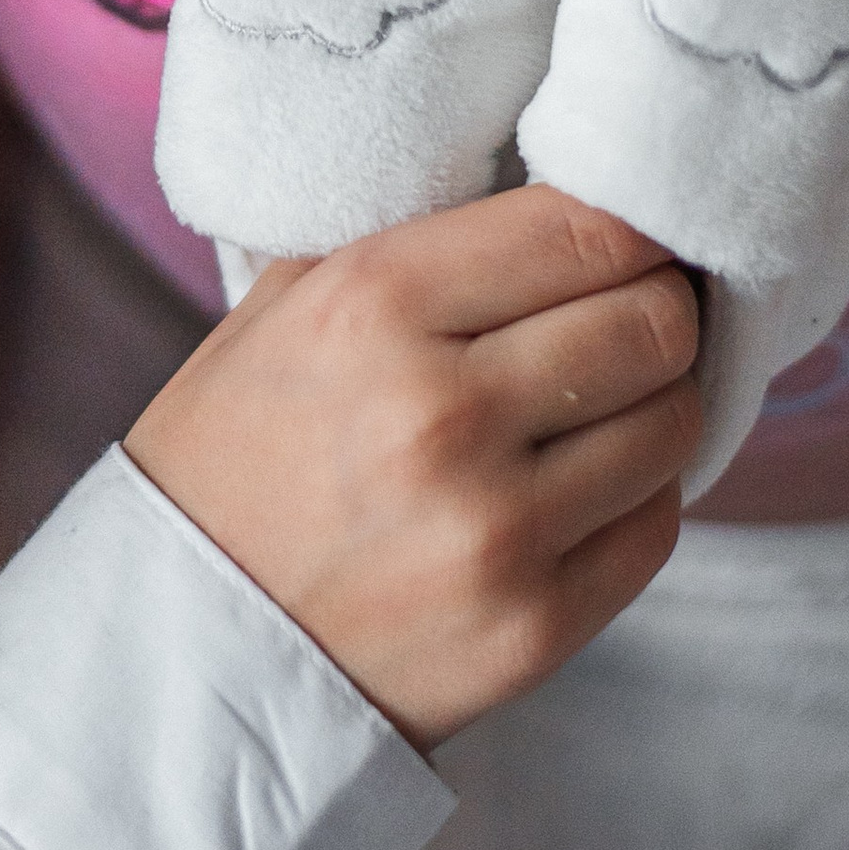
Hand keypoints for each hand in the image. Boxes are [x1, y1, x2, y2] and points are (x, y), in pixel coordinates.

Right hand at [126, 186, 700, 747]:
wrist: (176, 650)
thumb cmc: (234, 461)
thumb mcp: (284, 310)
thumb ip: (421, 247)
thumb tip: (570, 199)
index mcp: (375, 306)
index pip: (590, 229)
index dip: (633, 230)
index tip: (627, 243)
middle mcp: (443, 413)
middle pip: (655, 322)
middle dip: (653, 312)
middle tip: (619, 324)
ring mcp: (495, 530)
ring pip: (672, 422)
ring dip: (646, 407)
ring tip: (590, 413)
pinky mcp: (533, 628)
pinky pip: (655, 526)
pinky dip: (631, 500)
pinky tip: (571, 494)